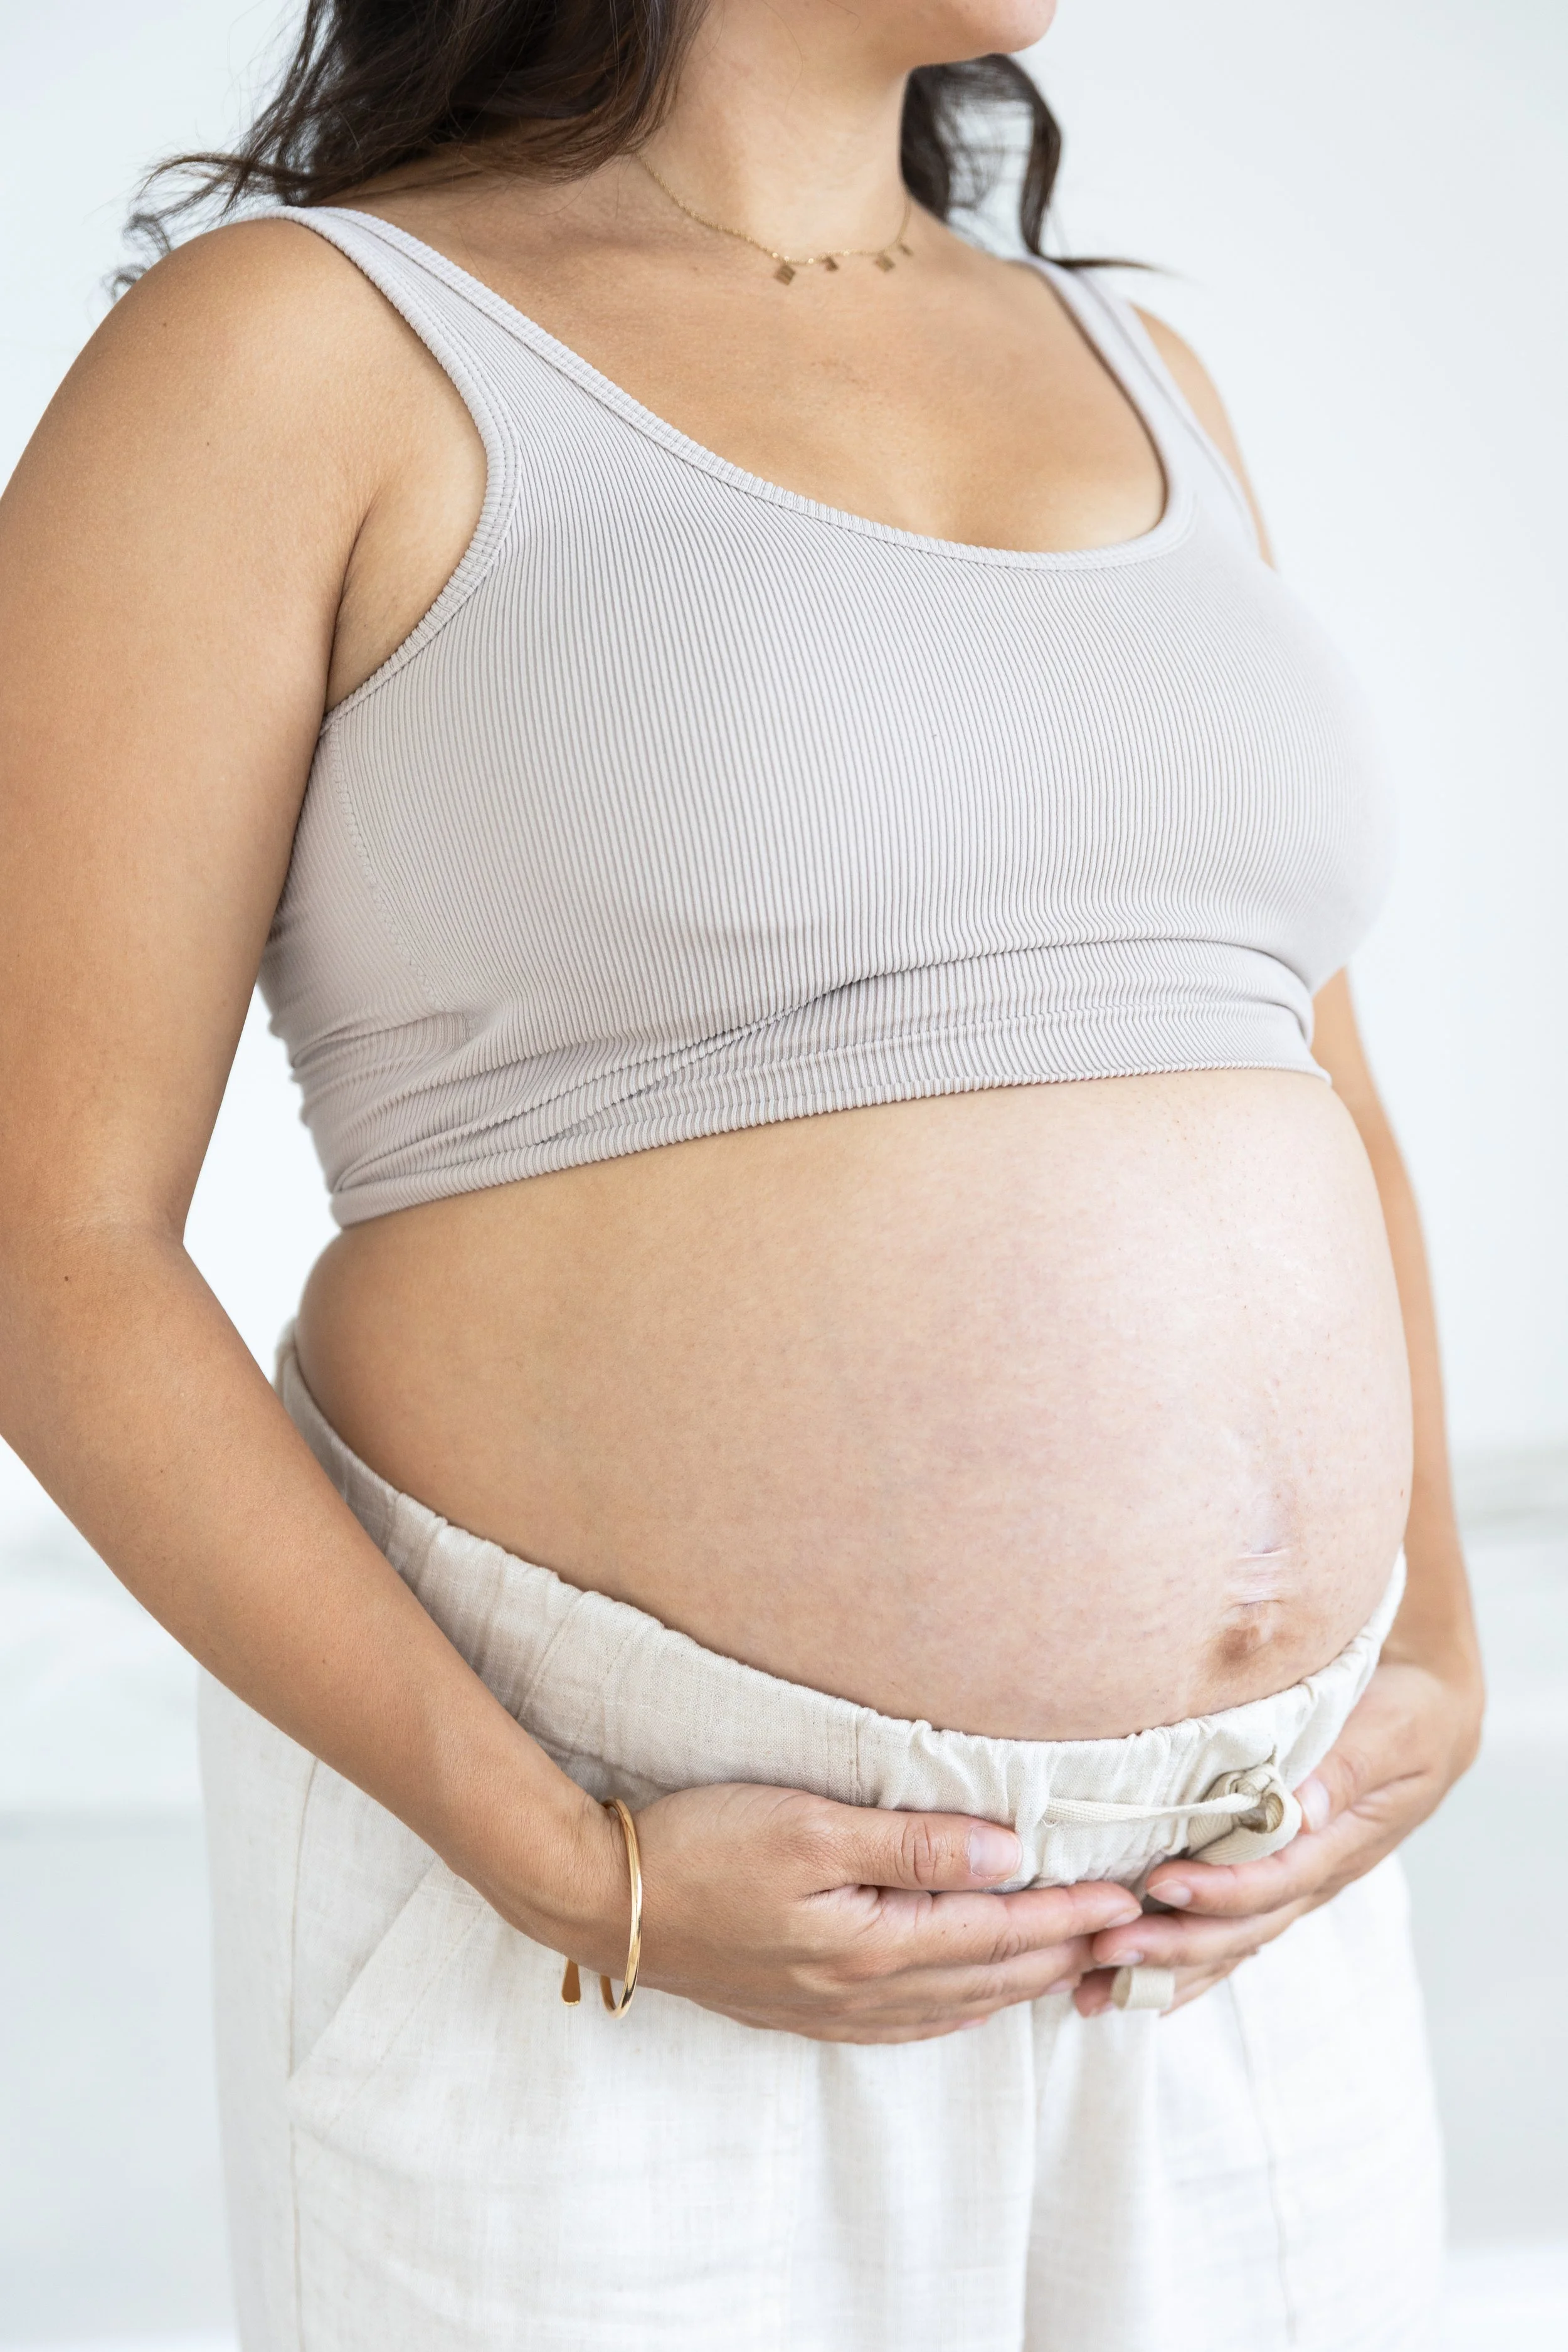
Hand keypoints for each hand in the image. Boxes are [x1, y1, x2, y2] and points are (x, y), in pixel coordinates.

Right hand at [563, 1781, 1143, 2043]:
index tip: (1125, 1894)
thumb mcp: (810, 1826)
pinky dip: (957, 2007)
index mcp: (871, 1944)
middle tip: (1126, 1930)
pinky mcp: (800, 2009)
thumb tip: (1007, 1850)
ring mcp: (828, 2009)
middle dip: (1061, 1950)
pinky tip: (968, 1998)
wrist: (603, 1900)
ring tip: (1071, 1961)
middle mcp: (860, 1991)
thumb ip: (913, 1843)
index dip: (1066, 1912)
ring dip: (1017, 1982)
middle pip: (985, 1974)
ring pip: (952, 2003)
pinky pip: (905, 2022)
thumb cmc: (702, 1844)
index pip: (996, 1929)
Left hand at [1073, 1645, 1484, 2017]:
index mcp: (1339, 1842)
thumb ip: (1348, 1767)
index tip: (1163, 1884)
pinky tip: (1128, 1987)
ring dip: (1165, 1967)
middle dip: (1175, 1944)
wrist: (1426, 1718)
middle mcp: (1313, 1876)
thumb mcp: (1392, 1731)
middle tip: (1105, 1949)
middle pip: (1242, 1928)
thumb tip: (1303, 1806)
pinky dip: (1181, 1965)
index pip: (1275, 1879)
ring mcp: (1294, 1885)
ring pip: (1228, 1943)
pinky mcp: (1274, 1879)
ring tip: (1093, 1987)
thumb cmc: (1408, 1715)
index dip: (1220, 1889)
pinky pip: (1227, 1933)